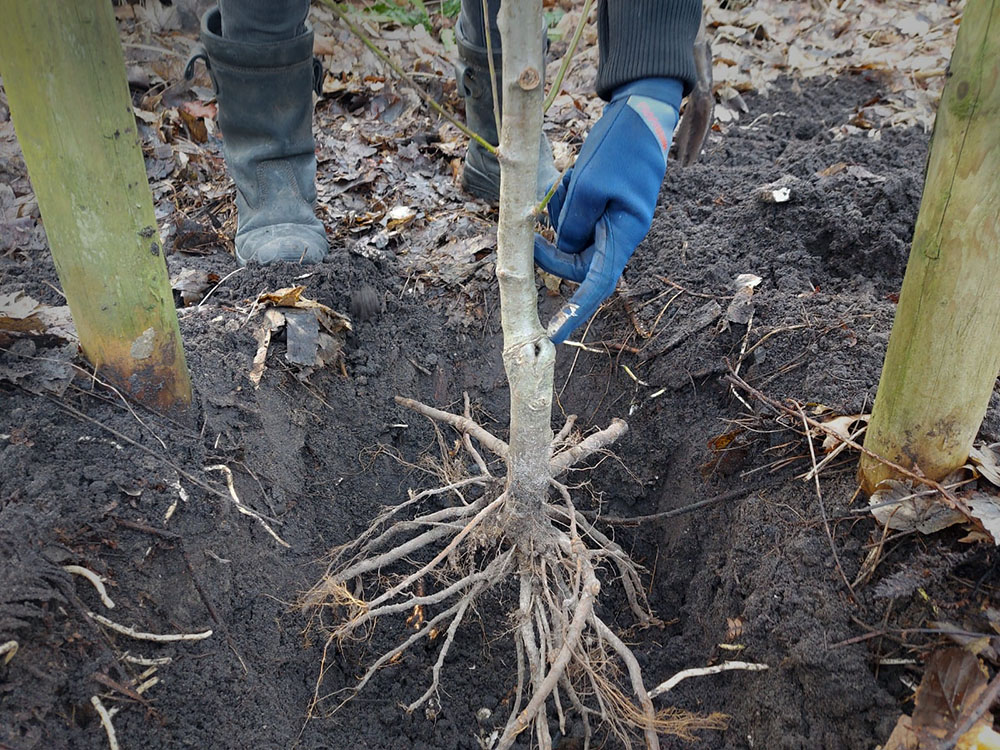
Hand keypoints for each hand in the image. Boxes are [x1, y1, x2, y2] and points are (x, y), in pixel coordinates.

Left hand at [534, 77, 681, 342]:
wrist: (640, 113)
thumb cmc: (620, 147)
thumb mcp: (589, 184)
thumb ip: (573, 222)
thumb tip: (562, 247)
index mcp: (623, 233)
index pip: (597, 284)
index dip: (575, 311)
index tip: (555, 334)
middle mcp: (619, 233)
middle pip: (578, 261)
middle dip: (554, 250)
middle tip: (533, 231)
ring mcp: (611, 220)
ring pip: (573, 237)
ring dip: (560, 217)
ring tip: (568, 182)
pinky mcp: (603, 206)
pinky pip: (575, 217)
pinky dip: (564, 203)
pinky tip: (570, 177)